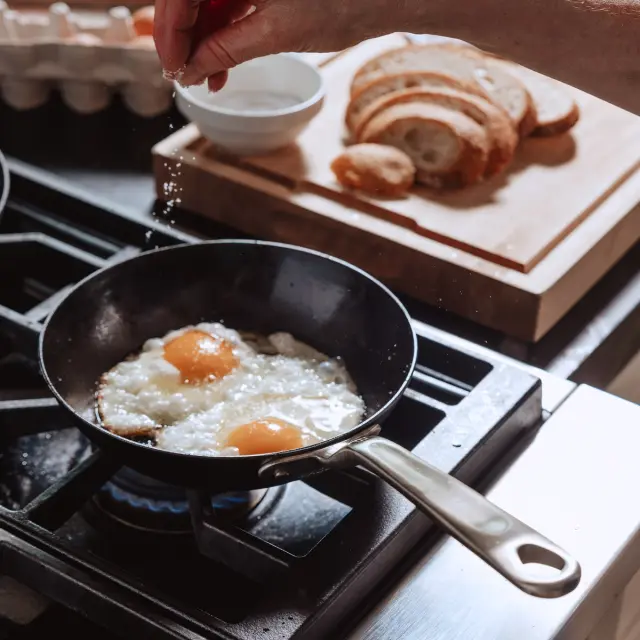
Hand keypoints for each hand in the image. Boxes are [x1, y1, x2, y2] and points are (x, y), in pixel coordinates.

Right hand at [153, 0, 415, 90]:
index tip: (172, 69)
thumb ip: (227, 50)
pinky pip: (229, 2)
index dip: (170, 33)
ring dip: (203, 40)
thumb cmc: (341, 2)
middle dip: (184, 38)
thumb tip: (192, 70)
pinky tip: (222, 64)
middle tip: (185, 76)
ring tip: (208, 79)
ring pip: (207, 1)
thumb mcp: (276, 32)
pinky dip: (223, 32)